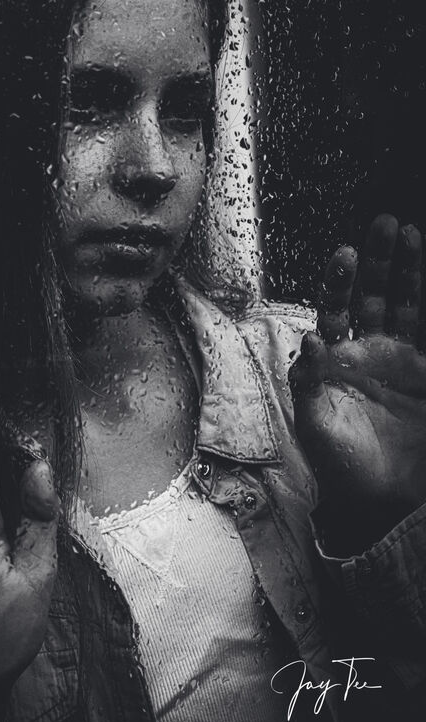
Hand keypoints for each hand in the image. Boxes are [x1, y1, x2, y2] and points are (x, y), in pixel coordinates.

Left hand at [290, 214, 425, 546]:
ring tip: (412, 232)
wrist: (381, 498)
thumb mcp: (316, 424)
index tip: (344, 254)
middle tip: (385, 223)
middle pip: (376, 295)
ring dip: (411, 271)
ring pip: (410, 304)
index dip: (338, 283)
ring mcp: (405, 360)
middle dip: (380, 260)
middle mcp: (371, 351)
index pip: (336, 310)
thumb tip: (309, 341)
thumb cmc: (340, 463)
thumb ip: (309, 383)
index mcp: (338, 358)